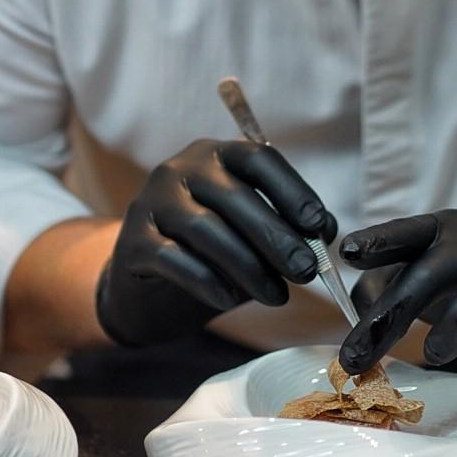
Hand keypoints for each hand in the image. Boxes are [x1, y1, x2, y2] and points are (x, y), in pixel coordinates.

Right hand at [95, 138, 335, 346]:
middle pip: (235, 197)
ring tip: (277, 296)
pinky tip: (229, 300)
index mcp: (216, 156)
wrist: (146, 286)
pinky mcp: (132, 241)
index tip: (319, 226)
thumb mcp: (252, 236)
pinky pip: (174, 258)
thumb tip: (324, 232)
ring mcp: (151, 203)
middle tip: (307, 272)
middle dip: (276, 237)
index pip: (258, 159)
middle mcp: (180, 169)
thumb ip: (286, 227)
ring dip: (248, 266)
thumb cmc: (210, 253)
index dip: (293, 190)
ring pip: (206, 229)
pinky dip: (208, 280)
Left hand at [337, 209, 456, 373]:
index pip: (406, 232)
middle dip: (393, 313)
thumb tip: (358, 309)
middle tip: (359, 356)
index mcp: (440, 234)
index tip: (347, 253)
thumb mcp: (420, 282)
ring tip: (434, 355)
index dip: (377, 241)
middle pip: (432, 271)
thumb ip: (381, 289)